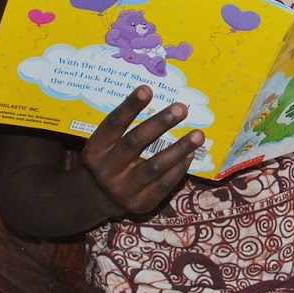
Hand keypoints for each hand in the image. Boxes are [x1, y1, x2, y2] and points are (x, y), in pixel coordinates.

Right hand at [77, 85, 202, 215]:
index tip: (147, 89)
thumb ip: (124, 127)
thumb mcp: (105, 144)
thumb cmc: (109, 159)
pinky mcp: (140, 204)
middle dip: (160, 124)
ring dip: (179, 149)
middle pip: (135, 143)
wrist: (98, 198)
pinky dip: (179, 168)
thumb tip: (155, 98)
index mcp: (95, 150)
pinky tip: (190, 154)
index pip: (113, 125)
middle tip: (182, 108)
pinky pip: (164, 184)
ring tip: (198, 134)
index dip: (129, 107)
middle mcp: (107, 169)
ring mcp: (123, 189)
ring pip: (155, 166)